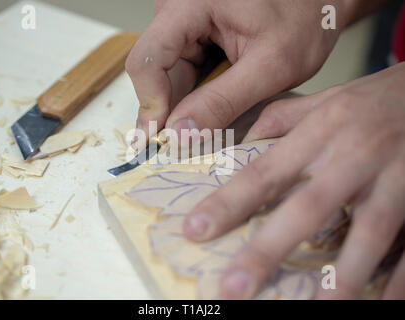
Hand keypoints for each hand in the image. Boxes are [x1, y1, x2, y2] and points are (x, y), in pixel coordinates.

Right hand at [126, 0, 347, 148]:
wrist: (315, 3)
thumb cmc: (303, 20)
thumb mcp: (270, 66)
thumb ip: (223, 101)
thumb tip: (179, 135)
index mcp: (192, 4)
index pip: (148, 58)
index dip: (149, 103)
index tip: (159, 141)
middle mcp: (179, 10)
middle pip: (154, 70)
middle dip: (169, 109)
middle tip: (186, 143)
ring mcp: (183, 24)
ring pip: (165, 76)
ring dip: (184, 104)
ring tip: (212, 117)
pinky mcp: (192, 38)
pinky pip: (180, 73)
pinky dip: (194, 96)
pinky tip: (213, 105)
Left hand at [183, 62, 404, 298]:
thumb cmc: (373, 97)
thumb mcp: (324, 98)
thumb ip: (280, 119)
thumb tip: (240, 140)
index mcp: (320, 131)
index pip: (265, 172)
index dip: (228, 203)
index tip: (194, 231)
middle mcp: (352, 156)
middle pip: (306, 208)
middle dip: (268, 250)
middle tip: (232, 288)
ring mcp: (394, 177)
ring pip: (366, 232)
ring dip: (340, 278)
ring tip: (312, 311)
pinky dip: (398, 279)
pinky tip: (381, 306)